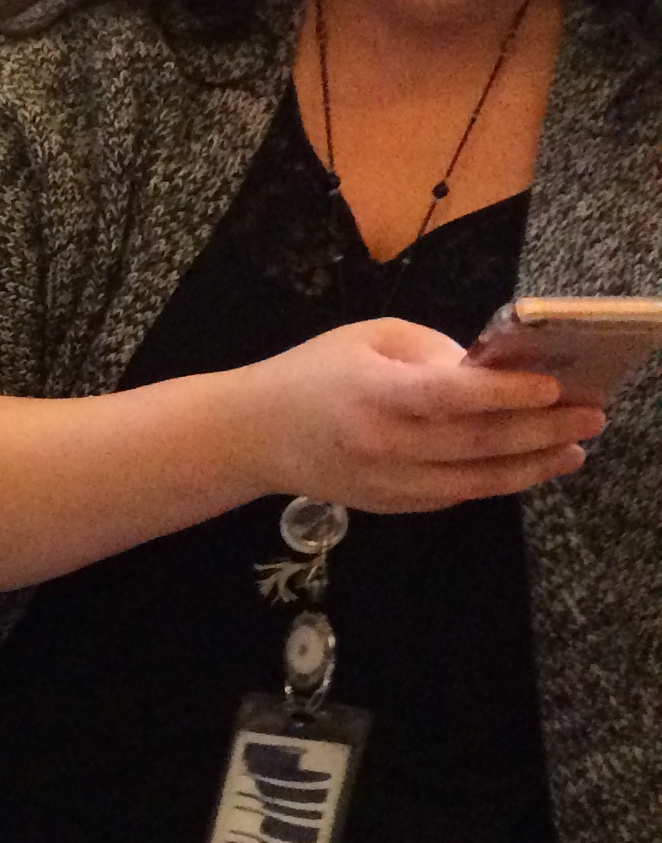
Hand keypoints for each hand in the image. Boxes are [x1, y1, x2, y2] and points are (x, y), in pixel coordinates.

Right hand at [240, 317, 600, 511]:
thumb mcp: (368, 338)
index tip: (553, 386)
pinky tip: (525, 468)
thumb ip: (433, 353)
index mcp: (375, 392)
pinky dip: (494, 482)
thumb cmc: (312, 373)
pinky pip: (452, 496)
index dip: (506, 393)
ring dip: (530, 467)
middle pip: (476, 442)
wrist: (252, 435)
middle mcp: (382, 443)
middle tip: (589, 417)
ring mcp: (385, 481)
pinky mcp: (387, 504)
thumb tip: (494, 371)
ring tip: (571, 451)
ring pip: (473, 480)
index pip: (451, 396)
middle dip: (541, 430)